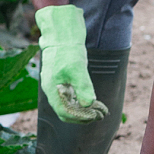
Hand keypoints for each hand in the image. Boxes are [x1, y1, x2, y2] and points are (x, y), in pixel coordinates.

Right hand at [36, 5, 106, 123]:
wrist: (62, 36)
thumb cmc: (68, 50)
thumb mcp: (77, 68)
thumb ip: (83, 87)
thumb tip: (88, 104)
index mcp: (52, 89)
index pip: (64, 112)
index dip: (80, 117)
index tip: (94, 115)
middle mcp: (53, 91)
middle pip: (66, 113)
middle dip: (84, 117)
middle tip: (100, 115)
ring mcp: (57, 88)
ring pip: (70, 107)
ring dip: (85, 111)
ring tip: (101, 110)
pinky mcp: (63, 84)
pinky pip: (72, 99)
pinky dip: (83, 103)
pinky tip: (95, 102)